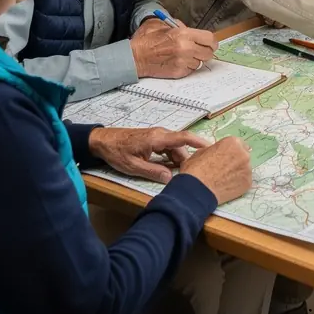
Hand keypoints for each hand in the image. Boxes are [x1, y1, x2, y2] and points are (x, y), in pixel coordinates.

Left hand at [88, 126, 208, 184]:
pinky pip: (167, 146)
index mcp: (157, 139)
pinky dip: (170, 155)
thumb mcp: (134, 167)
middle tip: (187, 174)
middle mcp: (160, 134)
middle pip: (180, 145)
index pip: (183, 137)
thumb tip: (171, 179)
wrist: (102, 141)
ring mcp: (157, 135)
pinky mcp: (153, 138)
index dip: (199, 142)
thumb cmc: (116, 153)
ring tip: (176, 172)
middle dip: (186, 159)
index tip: (211, 148)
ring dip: (177, 158)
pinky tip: (167, 166)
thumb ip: (154, 172)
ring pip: (174, 146)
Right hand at [131, 17, 216, 77]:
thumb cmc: (146, 40)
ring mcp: (183, 62)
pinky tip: (177, 62)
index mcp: (184, 34)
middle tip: (198, 50)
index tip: (209, 44)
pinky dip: (186, 67)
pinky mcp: (179, 72)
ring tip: (182, 56)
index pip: (210, 39)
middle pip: (208, 53)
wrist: (134, 57)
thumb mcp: (161, 24)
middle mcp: (186, 48)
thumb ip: (178, 25)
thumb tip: (189, 29)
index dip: (211, 42)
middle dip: (204, 51)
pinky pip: (190, 70)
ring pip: (200, 62)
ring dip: (194, 60)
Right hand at [179, 135, 252, 204]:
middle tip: (224, 169)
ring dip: (237, 172)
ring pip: (244, 168)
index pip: (237, 144)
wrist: (197, 191)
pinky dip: (237, 183)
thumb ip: (214, 149)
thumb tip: (217, 152)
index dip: (230, 151)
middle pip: (243, 155)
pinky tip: (226, 187)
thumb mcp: (200, 152)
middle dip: (235, 160)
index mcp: (233, 142)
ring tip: (224, 179)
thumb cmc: (195, 170)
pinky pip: (244, 181)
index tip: (224, 157)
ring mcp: (247, 169)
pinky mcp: (248, 182)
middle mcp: (244, 154)